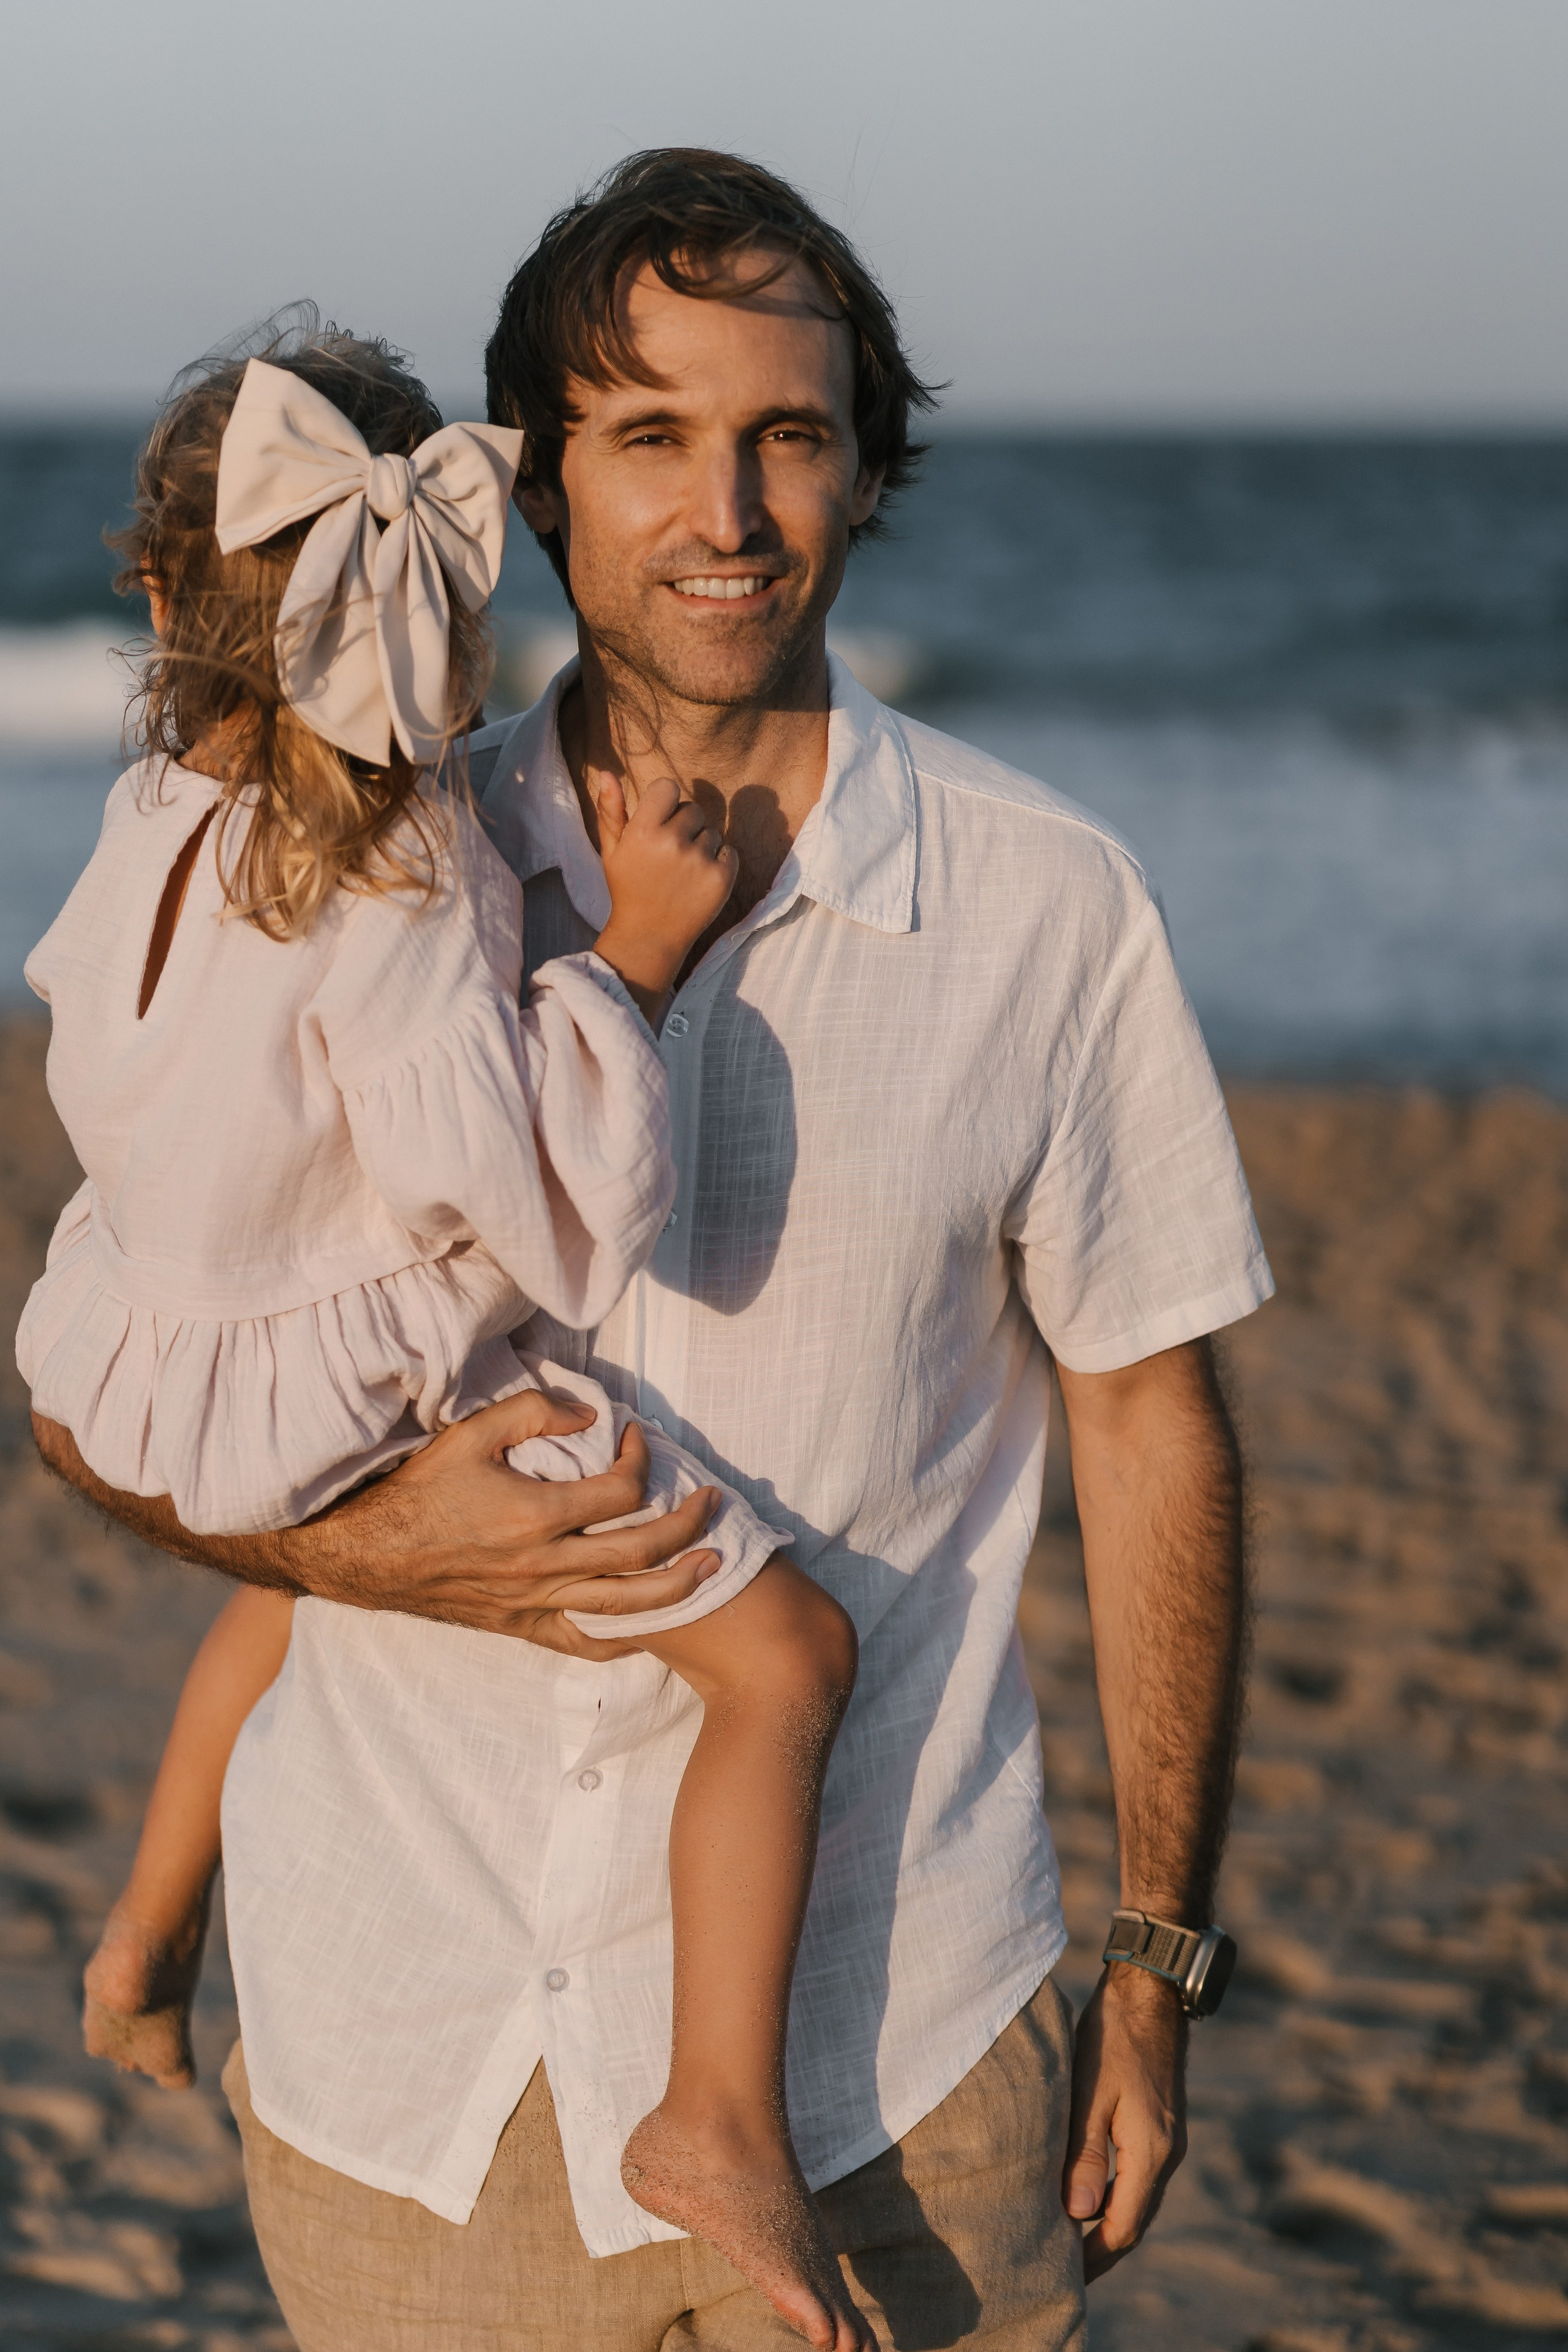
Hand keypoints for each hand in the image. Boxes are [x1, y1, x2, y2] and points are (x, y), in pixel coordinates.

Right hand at [310, 1390, 722, 1638]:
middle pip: (642, 1550)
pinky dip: (626, 1638)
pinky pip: (586, 1643)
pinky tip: (652, 1625)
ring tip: (714, 1564)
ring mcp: (535, 1602)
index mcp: (534, 1513)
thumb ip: (532, 1412)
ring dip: (680, 1585)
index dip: (641, 1458)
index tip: (638, 1436)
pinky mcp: (523, 1626)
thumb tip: (590, 1414)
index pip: (620, 1490)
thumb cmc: (418, 1491)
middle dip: (688, 1523)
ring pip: (627, 1604)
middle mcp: (543, 1564)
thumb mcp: (468, 1433)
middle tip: (712, 1499)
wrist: (367, 1556)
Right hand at [593, 775, 736, 1014]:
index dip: (666, 803)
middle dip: (684, 826)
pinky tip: (699, 881)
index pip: (668, 787)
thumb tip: (607, 772)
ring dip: (701, 846)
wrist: (649, 937)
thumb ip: (611, 811)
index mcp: (642, 831)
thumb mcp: (612, 851)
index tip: (659, 823)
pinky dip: (720, 863)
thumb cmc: (628, 890)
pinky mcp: (722, 878)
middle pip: (693, 809)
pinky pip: (730, 852)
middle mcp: (672, 842)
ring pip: (712, 832)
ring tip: (682, 873)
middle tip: (669, 856)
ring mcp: (699, 860)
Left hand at [1062, 1964, 1187, 2281]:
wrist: (1151, 1992)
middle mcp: (1166, 2153)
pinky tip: (1088, 2193)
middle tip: (1063, 2270)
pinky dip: (1115, 2195)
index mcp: (1151, 2151)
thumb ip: (1085, 2153)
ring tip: (1069, 2240)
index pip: (1122, 2226)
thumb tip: (1076, 2213)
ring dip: (1108, 2222)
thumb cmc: (1113, 2036)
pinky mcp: (1162, 2125)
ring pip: (1137, 2199)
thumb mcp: (1090, 2091)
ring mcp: (1168, 2139)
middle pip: (1134, 2220)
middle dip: (1101, 2249)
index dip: (1094, 2256)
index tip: (1063, 2275)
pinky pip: (1139, 2176)